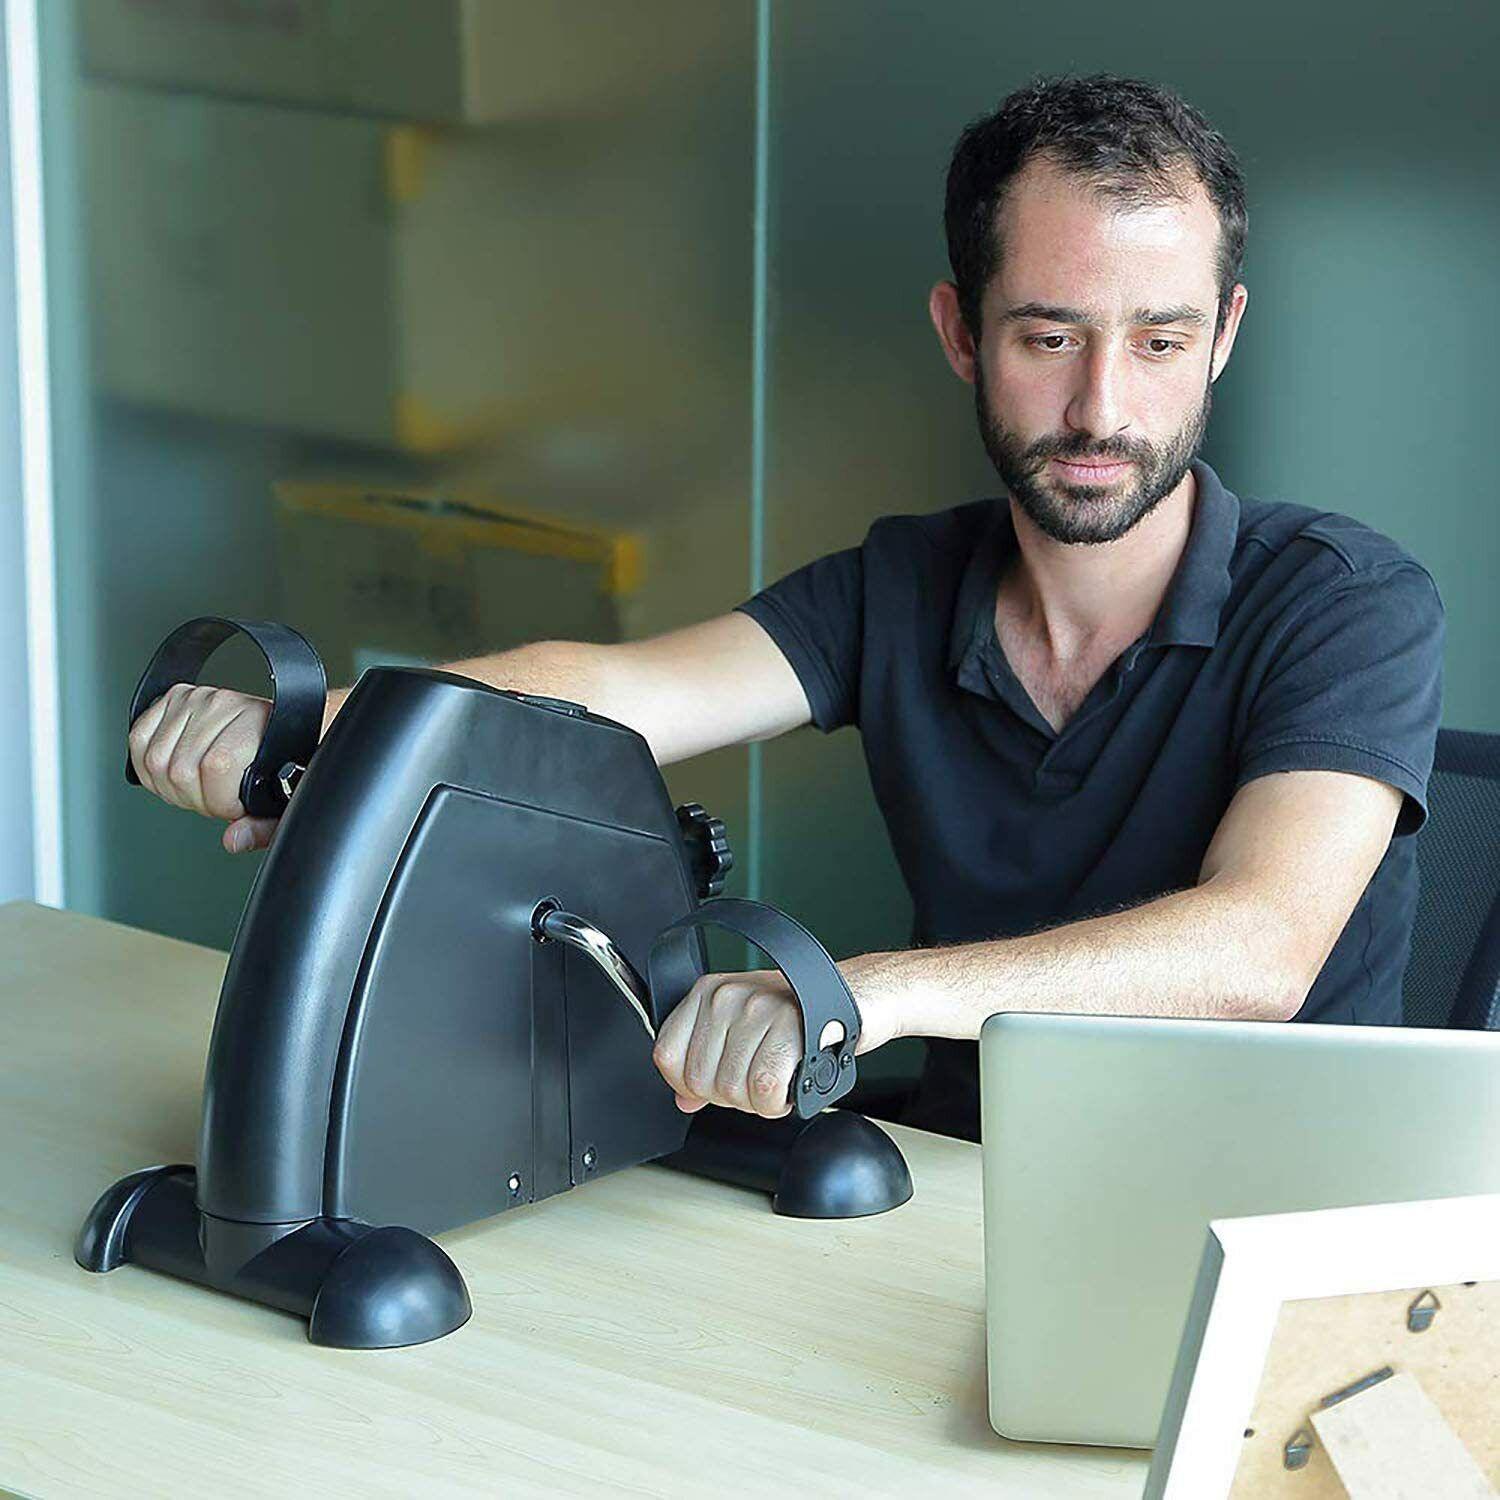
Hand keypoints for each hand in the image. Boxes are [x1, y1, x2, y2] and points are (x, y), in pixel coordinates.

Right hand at [127, 683, 278, 853]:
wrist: (276, 729)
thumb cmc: (280, 761)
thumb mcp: (283, 799)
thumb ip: (263, 826)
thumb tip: (234, 839)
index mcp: (257, 722)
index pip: (217, 766)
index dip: (220, 802)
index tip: (233, 807)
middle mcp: (224, 704)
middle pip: (182, 770)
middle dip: (196, 800)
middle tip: (214, 800)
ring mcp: (196, 699)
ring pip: (156, 760)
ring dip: (171, 788)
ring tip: (197, 788)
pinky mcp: (173, 699)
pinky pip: (138, 739)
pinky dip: (148, 768)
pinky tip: (173, 774)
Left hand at [650, 964, 900, 1116]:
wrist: (856, 997)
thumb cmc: (801, 1013)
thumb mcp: (744, 1028)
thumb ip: (708, 1060)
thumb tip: (683, 1098)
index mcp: (707, 992)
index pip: (667, 1056)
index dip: (691, 1085)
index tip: (718, 1082)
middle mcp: (727, 996)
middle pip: (700, 1080)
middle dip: (731, 1096)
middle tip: (759, 1080)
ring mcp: (757, 1009)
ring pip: (733, 1089)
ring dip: (758, 1101)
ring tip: (779, 1077)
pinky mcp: (788, 1026)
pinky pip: (765, 1089)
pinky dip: (778, 1102)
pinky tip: (790, 1083)